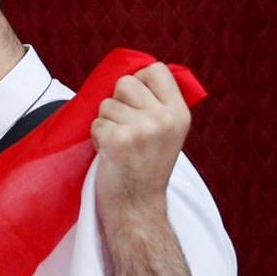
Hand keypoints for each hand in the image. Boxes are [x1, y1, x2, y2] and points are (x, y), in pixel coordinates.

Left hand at [91, 62, 191, 226]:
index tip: (134, 101)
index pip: (156, 69)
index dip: (138, 80)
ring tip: (119, 144)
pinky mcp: (119, 140)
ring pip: (106, 104)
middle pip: (125, 83)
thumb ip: (158, 105)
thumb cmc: (146, 168)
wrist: (138, 206)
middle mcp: (164, 118)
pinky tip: (109, 153)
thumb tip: (134, 74)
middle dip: (117, 102)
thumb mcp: (167, 132)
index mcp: (180, 113)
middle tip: (124, 128)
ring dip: (106, 123)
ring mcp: (142, 129)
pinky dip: (97, 137)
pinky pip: (96, 123)